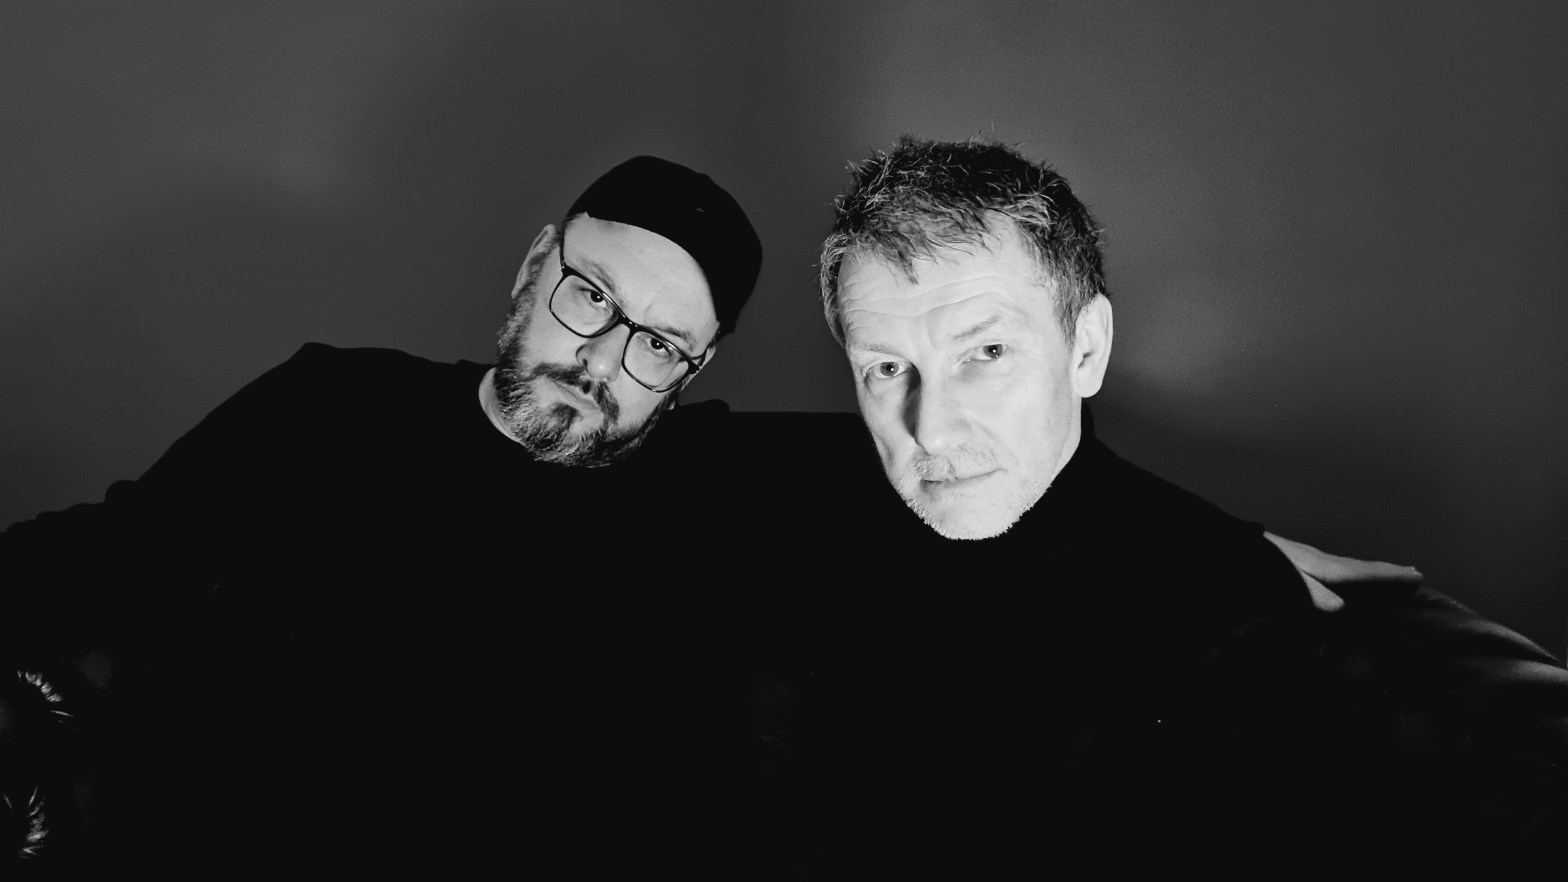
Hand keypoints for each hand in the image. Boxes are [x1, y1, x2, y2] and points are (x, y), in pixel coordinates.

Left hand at [1263, 532, 1423, 612]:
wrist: (1232, 547)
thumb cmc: (1260, 565)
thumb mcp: (1285, 581)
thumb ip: (1311, 595)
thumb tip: (1341, 607)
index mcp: (1325, 567)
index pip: (1366, 572)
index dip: (1393, 576)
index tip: (1419, 576)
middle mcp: (1323, 560)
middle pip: (1363, 567)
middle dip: (1389, 572)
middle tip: (1415, 574)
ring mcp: (1311, 560)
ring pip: (1350, 567)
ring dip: (1372, 572)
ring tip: (1390, 574)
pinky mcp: (1299, 563)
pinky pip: (1336, 569)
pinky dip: (1353, 573)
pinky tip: (1346, 579)